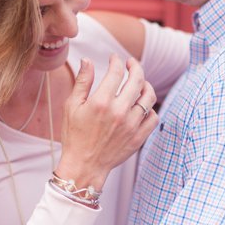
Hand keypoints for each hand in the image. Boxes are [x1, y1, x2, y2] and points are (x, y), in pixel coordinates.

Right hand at [56, 56, 158, 188]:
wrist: (84, 166)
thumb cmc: (74, 136)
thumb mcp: (72, 107)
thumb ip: (82, 82)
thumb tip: (87, 60)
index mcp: (101, 102)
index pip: (116, 72)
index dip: (116, 61)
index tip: (114, 59)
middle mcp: (119, 112)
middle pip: (137, 80)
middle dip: (135, 67)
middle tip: (130, 64)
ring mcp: (132, 125)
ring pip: (149, 97)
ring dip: (146, 85)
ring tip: (140, 82)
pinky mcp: (139, 137)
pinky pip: (153, 117)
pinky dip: (149, 108)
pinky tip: (141, 105)